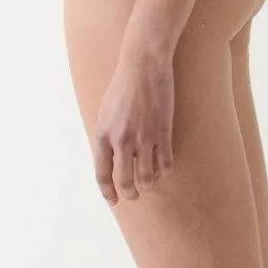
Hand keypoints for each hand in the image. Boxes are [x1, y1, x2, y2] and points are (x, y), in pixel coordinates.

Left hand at [91, 43, 174, 203]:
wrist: (143, 66)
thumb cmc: (122, 87)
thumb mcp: (104, 113)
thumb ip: (106, 138)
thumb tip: (110, 162)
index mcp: (102, 135)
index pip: (102, 174)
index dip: (107, 192)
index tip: (113, 201)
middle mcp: (121, 140)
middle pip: (124, 182)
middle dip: (129, 194)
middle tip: (134, 196)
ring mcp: (143, 138)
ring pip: (146, 177)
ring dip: (148, 185)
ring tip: (148, 184)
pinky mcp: (162, 133)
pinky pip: (165, 163)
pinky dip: (164, 171)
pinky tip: (162, 169)